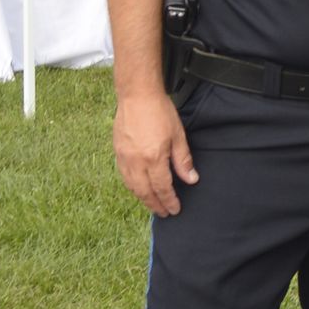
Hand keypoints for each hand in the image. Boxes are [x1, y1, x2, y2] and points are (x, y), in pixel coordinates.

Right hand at [113, 87, 198, 212]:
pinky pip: (124, 176)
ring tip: (152, 205)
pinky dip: (132, 187)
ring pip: (132, 186)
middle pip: (145, 192)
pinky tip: (139, 188)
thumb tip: (191, 180)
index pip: (162, 188)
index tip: (175, 209)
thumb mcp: (178, 136)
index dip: (169, 201)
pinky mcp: (117, 151)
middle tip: (164, 213)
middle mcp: (136, 161)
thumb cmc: (160, 112)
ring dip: (143, 199)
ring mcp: (124, 157)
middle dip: (155, 205)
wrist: (137, 94)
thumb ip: (183, 160)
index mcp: (153, 158)